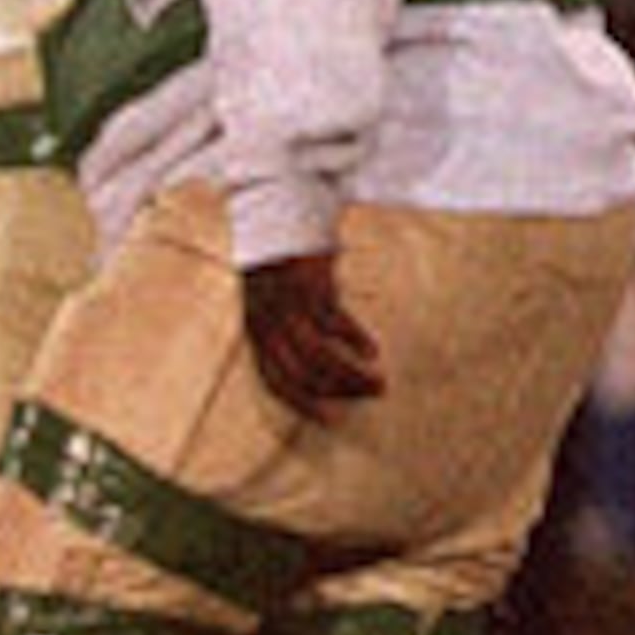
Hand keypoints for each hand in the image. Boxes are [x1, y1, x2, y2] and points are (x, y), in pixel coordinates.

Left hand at [241, 253, 384, 410]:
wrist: (274, 214)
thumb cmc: (278, 262)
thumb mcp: (272, 301)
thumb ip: (286, 330)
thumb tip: (319, 363)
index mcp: (256, 331)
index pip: (274, 380)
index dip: (301, 403)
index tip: (330, 420)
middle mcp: (268, 324)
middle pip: (300, 373)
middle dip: (335, 392)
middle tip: (367, 398)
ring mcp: (288, 307)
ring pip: (319, 355)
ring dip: (350, 374)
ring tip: (378, 381)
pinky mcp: (310, 288)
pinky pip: (334, 324)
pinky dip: (354, 340)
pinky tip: (371, 351)